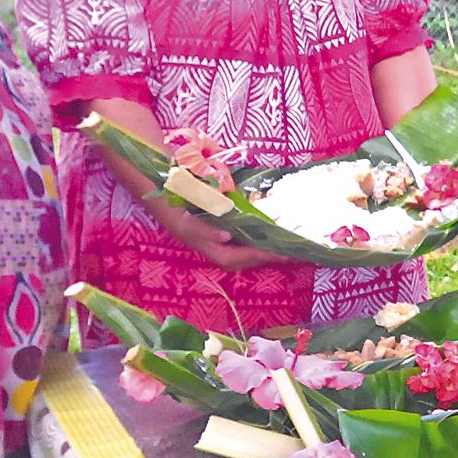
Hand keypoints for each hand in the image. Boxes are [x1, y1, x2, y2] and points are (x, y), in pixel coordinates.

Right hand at [162, 208, 281, 271]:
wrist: (165, 198)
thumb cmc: (176, 212)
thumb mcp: (186, 223)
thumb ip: (204, 231)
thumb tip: (225, 237)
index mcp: (212, 250)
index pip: (241, 257)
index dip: (260, 256)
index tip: (280, 253)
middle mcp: (219, 250)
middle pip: (248, 258)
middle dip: (269, 256)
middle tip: (293, 252)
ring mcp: (222, 242)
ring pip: (248, 251)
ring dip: (266, 250)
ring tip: (287, 246)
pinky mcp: (225, 233)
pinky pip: (246, 240)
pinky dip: (260, 238)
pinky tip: (271, 233)